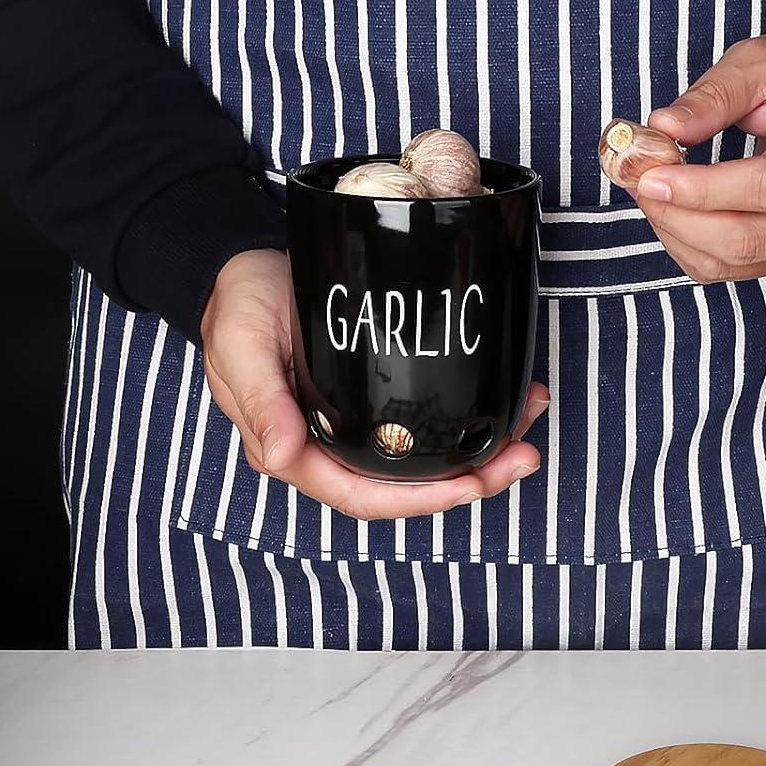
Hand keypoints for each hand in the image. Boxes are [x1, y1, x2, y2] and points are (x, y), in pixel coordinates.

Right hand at [200, 249, 548, 519]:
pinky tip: (504, 400)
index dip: (417, 501)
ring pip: (422, 459)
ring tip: (528, 428)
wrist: (240, 265)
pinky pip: (423, 422)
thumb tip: (280, 456)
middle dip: (469, 481)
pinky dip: (465, 417)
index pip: (360, 495)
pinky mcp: (374, 396)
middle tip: (522, 458)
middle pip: (404, 487)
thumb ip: (260, 401)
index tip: (469, 487)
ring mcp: (353, 424)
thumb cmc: (237, 304)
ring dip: (478, 453)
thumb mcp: (242, 345)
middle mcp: (327, 447)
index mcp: (292, 449)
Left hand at [629, 34, 765, 283]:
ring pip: (737, 262)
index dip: (703, 190)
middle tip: (640, 184)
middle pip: (751, 237)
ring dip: (680, 235)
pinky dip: (692, 248)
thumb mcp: (761, 63)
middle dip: (680, 217)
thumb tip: (661, 128)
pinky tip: (675, 215)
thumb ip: (712, 96)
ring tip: (653, 195)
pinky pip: (736, 270)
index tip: (651, 175)